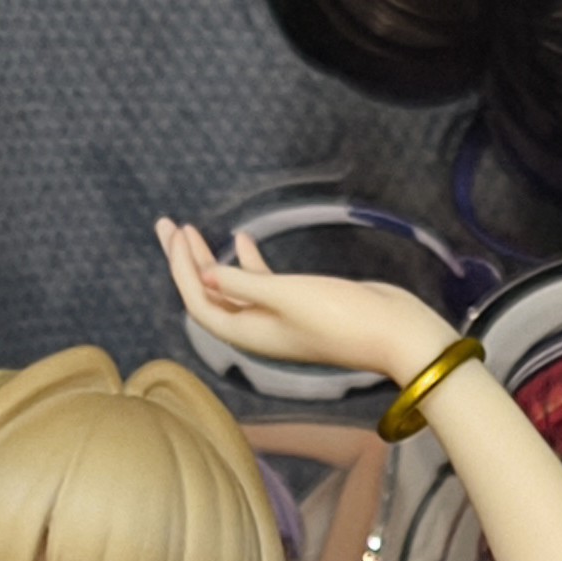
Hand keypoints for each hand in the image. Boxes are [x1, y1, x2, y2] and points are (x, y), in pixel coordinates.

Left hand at [156, 221, 452, 385]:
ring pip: (231, 287)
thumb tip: (205, 275)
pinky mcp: (299, 306)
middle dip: (185, 262)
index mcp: (252, 334)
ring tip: (192, 230)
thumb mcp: (288, 296)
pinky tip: (242, 238)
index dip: (182, 270)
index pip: (201, 304)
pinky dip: (247, 261)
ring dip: (210, 259)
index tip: (177, 234)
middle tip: (167, 225)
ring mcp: (279, 319)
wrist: (394, 331)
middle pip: (209, 296)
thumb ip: (245, 284)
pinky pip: (261, 284)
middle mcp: (260, 330)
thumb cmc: (343, 317)